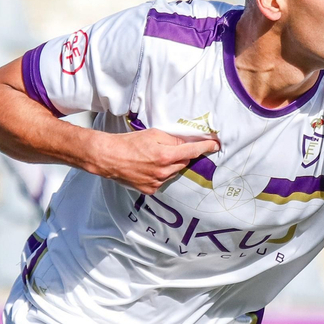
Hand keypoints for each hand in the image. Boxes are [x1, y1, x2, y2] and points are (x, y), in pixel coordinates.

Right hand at [89, 128, 219, 194]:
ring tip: (154, 158)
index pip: (192, 150)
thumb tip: (186, 142)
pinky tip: (149, 167)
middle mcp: (164, 172)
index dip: (205, 147)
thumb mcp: (152, 134)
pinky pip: (163, 181)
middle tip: (171, 148)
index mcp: (166, 156)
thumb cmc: (128, 143)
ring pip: (174, 172)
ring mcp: (157, 183)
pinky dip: (161, 174)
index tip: (215, 145)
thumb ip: (172, 139)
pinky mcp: (150, 190)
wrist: (108, 158)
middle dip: (182, 155)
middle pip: (184, 162)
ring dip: (171, 165)